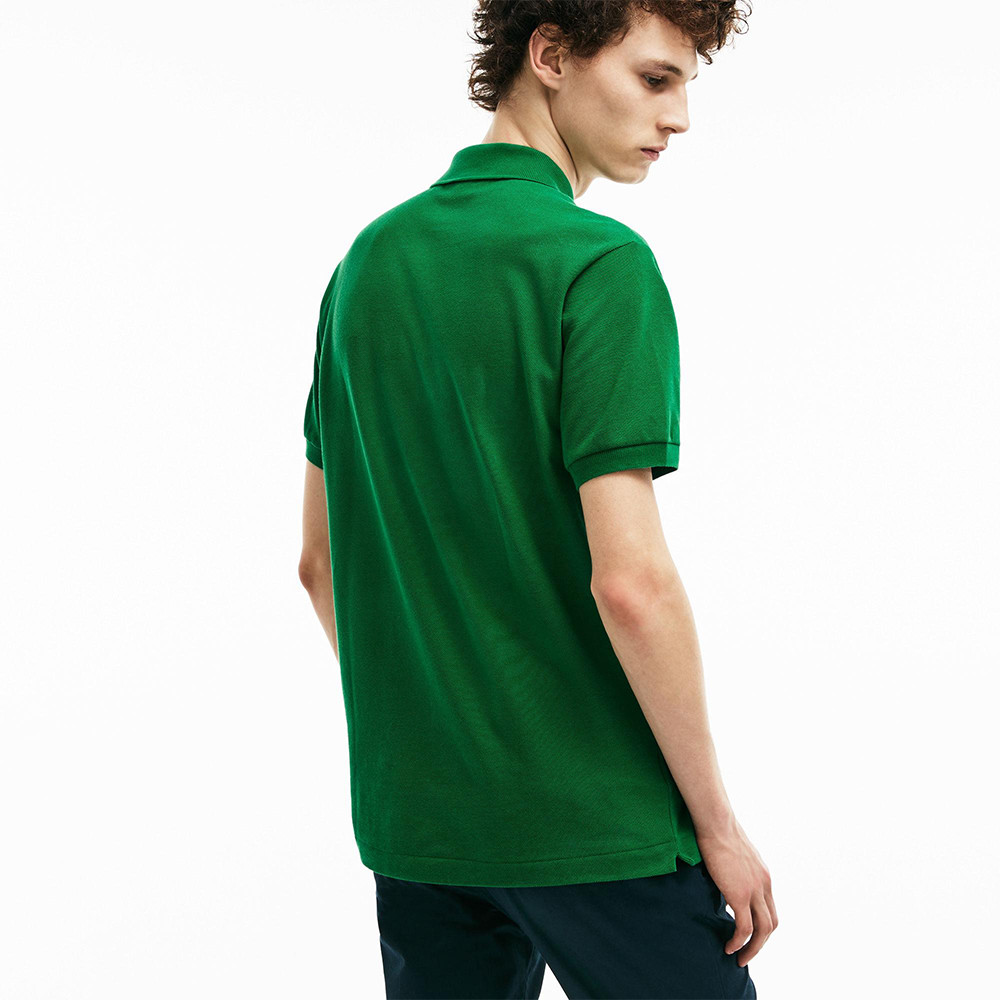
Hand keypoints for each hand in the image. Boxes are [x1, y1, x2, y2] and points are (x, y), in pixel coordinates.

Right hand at [696, 816, 776, 967]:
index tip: (748, 935)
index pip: (769, 908)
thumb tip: (722, 877)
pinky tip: (729, 946)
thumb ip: (734, 869)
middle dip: (760, 943)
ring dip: (753, 948)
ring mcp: (754, 890)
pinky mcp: (740, 894)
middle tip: (746, 953)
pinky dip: (739, 941)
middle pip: (771, 924)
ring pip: (762, 930)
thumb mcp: (733, 854)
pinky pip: (744, 927)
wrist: (716, 822)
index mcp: (763, 876)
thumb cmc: (718, 831)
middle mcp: (764, 885)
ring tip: (739, 957)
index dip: (761, 926)